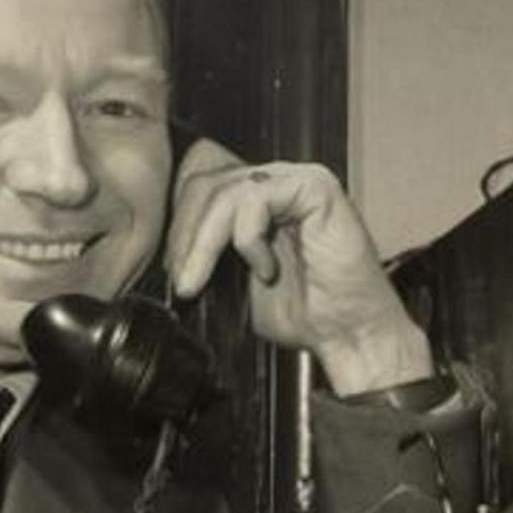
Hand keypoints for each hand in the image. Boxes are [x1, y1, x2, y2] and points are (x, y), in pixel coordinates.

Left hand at [165, 140, 430, 394]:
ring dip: (203, 243)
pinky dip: (248, 239)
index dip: (178, 230)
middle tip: (183, 280)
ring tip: (203, 281)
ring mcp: (295, 179)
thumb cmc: (303, 314)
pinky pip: (255, 198)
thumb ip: (206, 258)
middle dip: (183, 237)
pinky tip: (266, 269)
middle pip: (203, 185)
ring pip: (222, 192)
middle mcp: (274, 182)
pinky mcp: (315, 186)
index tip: (173, 274)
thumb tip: (164, 257)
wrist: (348, 333)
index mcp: (255, 202)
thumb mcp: (233, 284)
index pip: (196, 192)